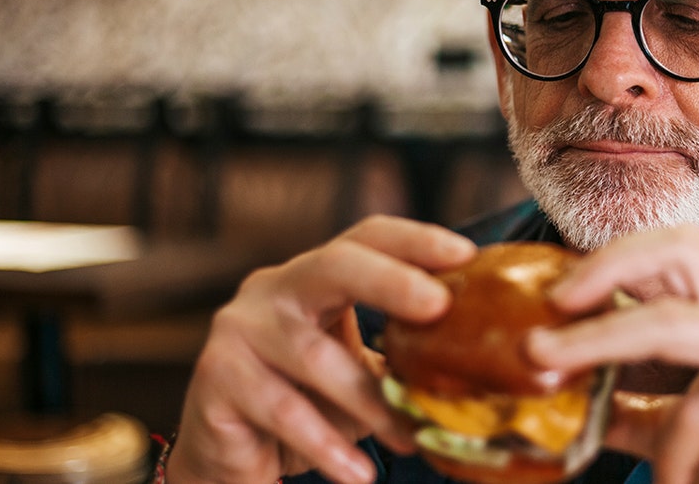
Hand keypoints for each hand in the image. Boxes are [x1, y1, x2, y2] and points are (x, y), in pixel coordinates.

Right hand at [166, 216, 476, 483]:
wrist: (229, 455)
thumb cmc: (307, 403)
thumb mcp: (358, 369)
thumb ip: (402, 353)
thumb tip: (481, 356)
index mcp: (315, 276)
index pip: (367, 238)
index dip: (415, 240)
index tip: (465, 254)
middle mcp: (273, 289)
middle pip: (335, 265)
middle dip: (390, 281)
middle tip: (438, 306)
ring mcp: (239, 329)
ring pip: (314, 356)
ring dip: (369, 400)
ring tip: (409, 438)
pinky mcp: (216, 379)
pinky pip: (280, 410)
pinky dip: (325, 444)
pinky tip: (357, 472)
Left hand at [526, 226, 698, 483]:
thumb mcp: (681, 429)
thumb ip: (631, 407)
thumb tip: (564, 392)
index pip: (671, 249)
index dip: (607, 259)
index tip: (550, 296)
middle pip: (680, 248)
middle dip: (605, 266)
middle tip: (550, 304)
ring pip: (672, 322)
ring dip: (597, 343)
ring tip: (548, 368)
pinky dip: (672, 448)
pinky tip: (669, 481)